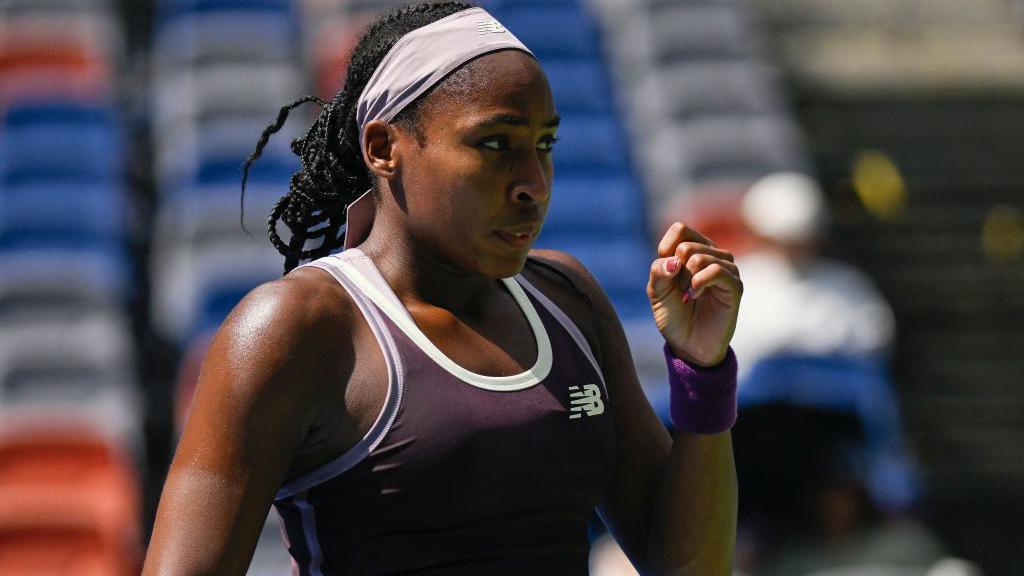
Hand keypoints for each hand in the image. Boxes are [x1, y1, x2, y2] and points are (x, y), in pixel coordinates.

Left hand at [647, 222, 741, 366]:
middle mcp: (713, 256)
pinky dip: (699, 282)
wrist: (688, 345)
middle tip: (679, 290)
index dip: (666, 247)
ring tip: (687, 297)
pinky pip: (716, 270)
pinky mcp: (734, 286)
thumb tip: (674, 261)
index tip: (665, 272)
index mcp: (694, 251)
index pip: (680, 229)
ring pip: (701, 257)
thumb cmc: (674, 316)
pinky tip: (694, 296)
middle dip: (675, 270)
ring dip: (686, 279)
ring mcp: (727, 270)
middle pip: (687, 245)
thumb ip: (658, 271)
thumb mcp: (657, 292)